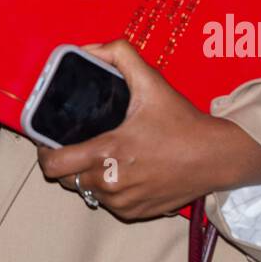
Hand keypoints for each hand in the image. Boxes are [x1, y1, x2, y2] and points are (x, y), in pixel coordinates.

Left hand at [34, 38, 260, 220]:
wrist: (216, 156)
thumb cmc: (182, 121)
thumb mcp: (151, 80)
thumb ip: (118, 54)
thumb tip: (89, 49)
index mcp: (107, 152)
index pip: (53, 166)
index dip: (44, 153)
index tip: (49, 140)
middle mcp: (111, 182)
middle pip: (67, 180)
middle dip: (67, 161)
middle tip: (78, 142)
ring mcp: (124, 202)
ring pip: (88, 192)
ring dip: (88, 176)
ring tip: (102, 153)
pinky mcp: (137, 213)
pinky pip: (109, 203)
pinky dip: (109, 189)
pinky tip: (122, 169)